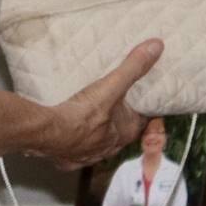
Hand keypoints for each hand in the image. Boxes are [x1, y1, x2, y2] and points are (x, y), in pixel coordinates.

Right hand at [38, 40, 162, 169]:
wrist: (49, 133)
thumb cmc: (82, 114)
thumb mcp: (112, 85)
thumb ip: (134, 66)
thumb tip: (156, 47)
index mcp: (125, 131)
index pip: (144, 122)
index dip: (145, 112)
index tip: (145, 102)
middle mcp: (109, 146)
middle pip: (121, 133)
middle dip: (119, 121)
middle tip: (116, 106)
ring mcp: (88, 154)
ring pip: (99, 144)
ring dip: (98, 133)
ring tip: (92, 118)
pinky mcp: (67, 158)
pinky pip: (75, 152)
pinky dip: (74, 143)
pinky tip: (68, 134)